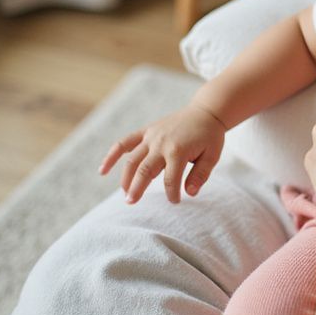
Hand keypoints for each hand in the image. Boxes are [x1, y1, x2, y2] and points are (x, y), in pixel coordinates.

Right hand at [99, 103, 224, 203]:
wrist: (205, 112)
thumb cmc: (210, 136)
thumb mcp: (212, 155)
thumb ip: (201, 175)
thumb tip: (190, 193)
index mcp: (178, 151)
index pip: (170, 180)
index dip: (172, 194)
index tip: (175, 201)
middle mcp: (161, 143)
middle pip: (145, 171)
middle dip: (137, 189)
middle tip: (131, 203)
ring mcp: (151, 136)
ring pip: (132, 160)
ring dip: (126, 178)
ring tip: (126, 195)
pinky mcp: (146, 131)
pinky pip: (124, 143)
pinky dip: (112, 155)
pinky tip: (103, 170)